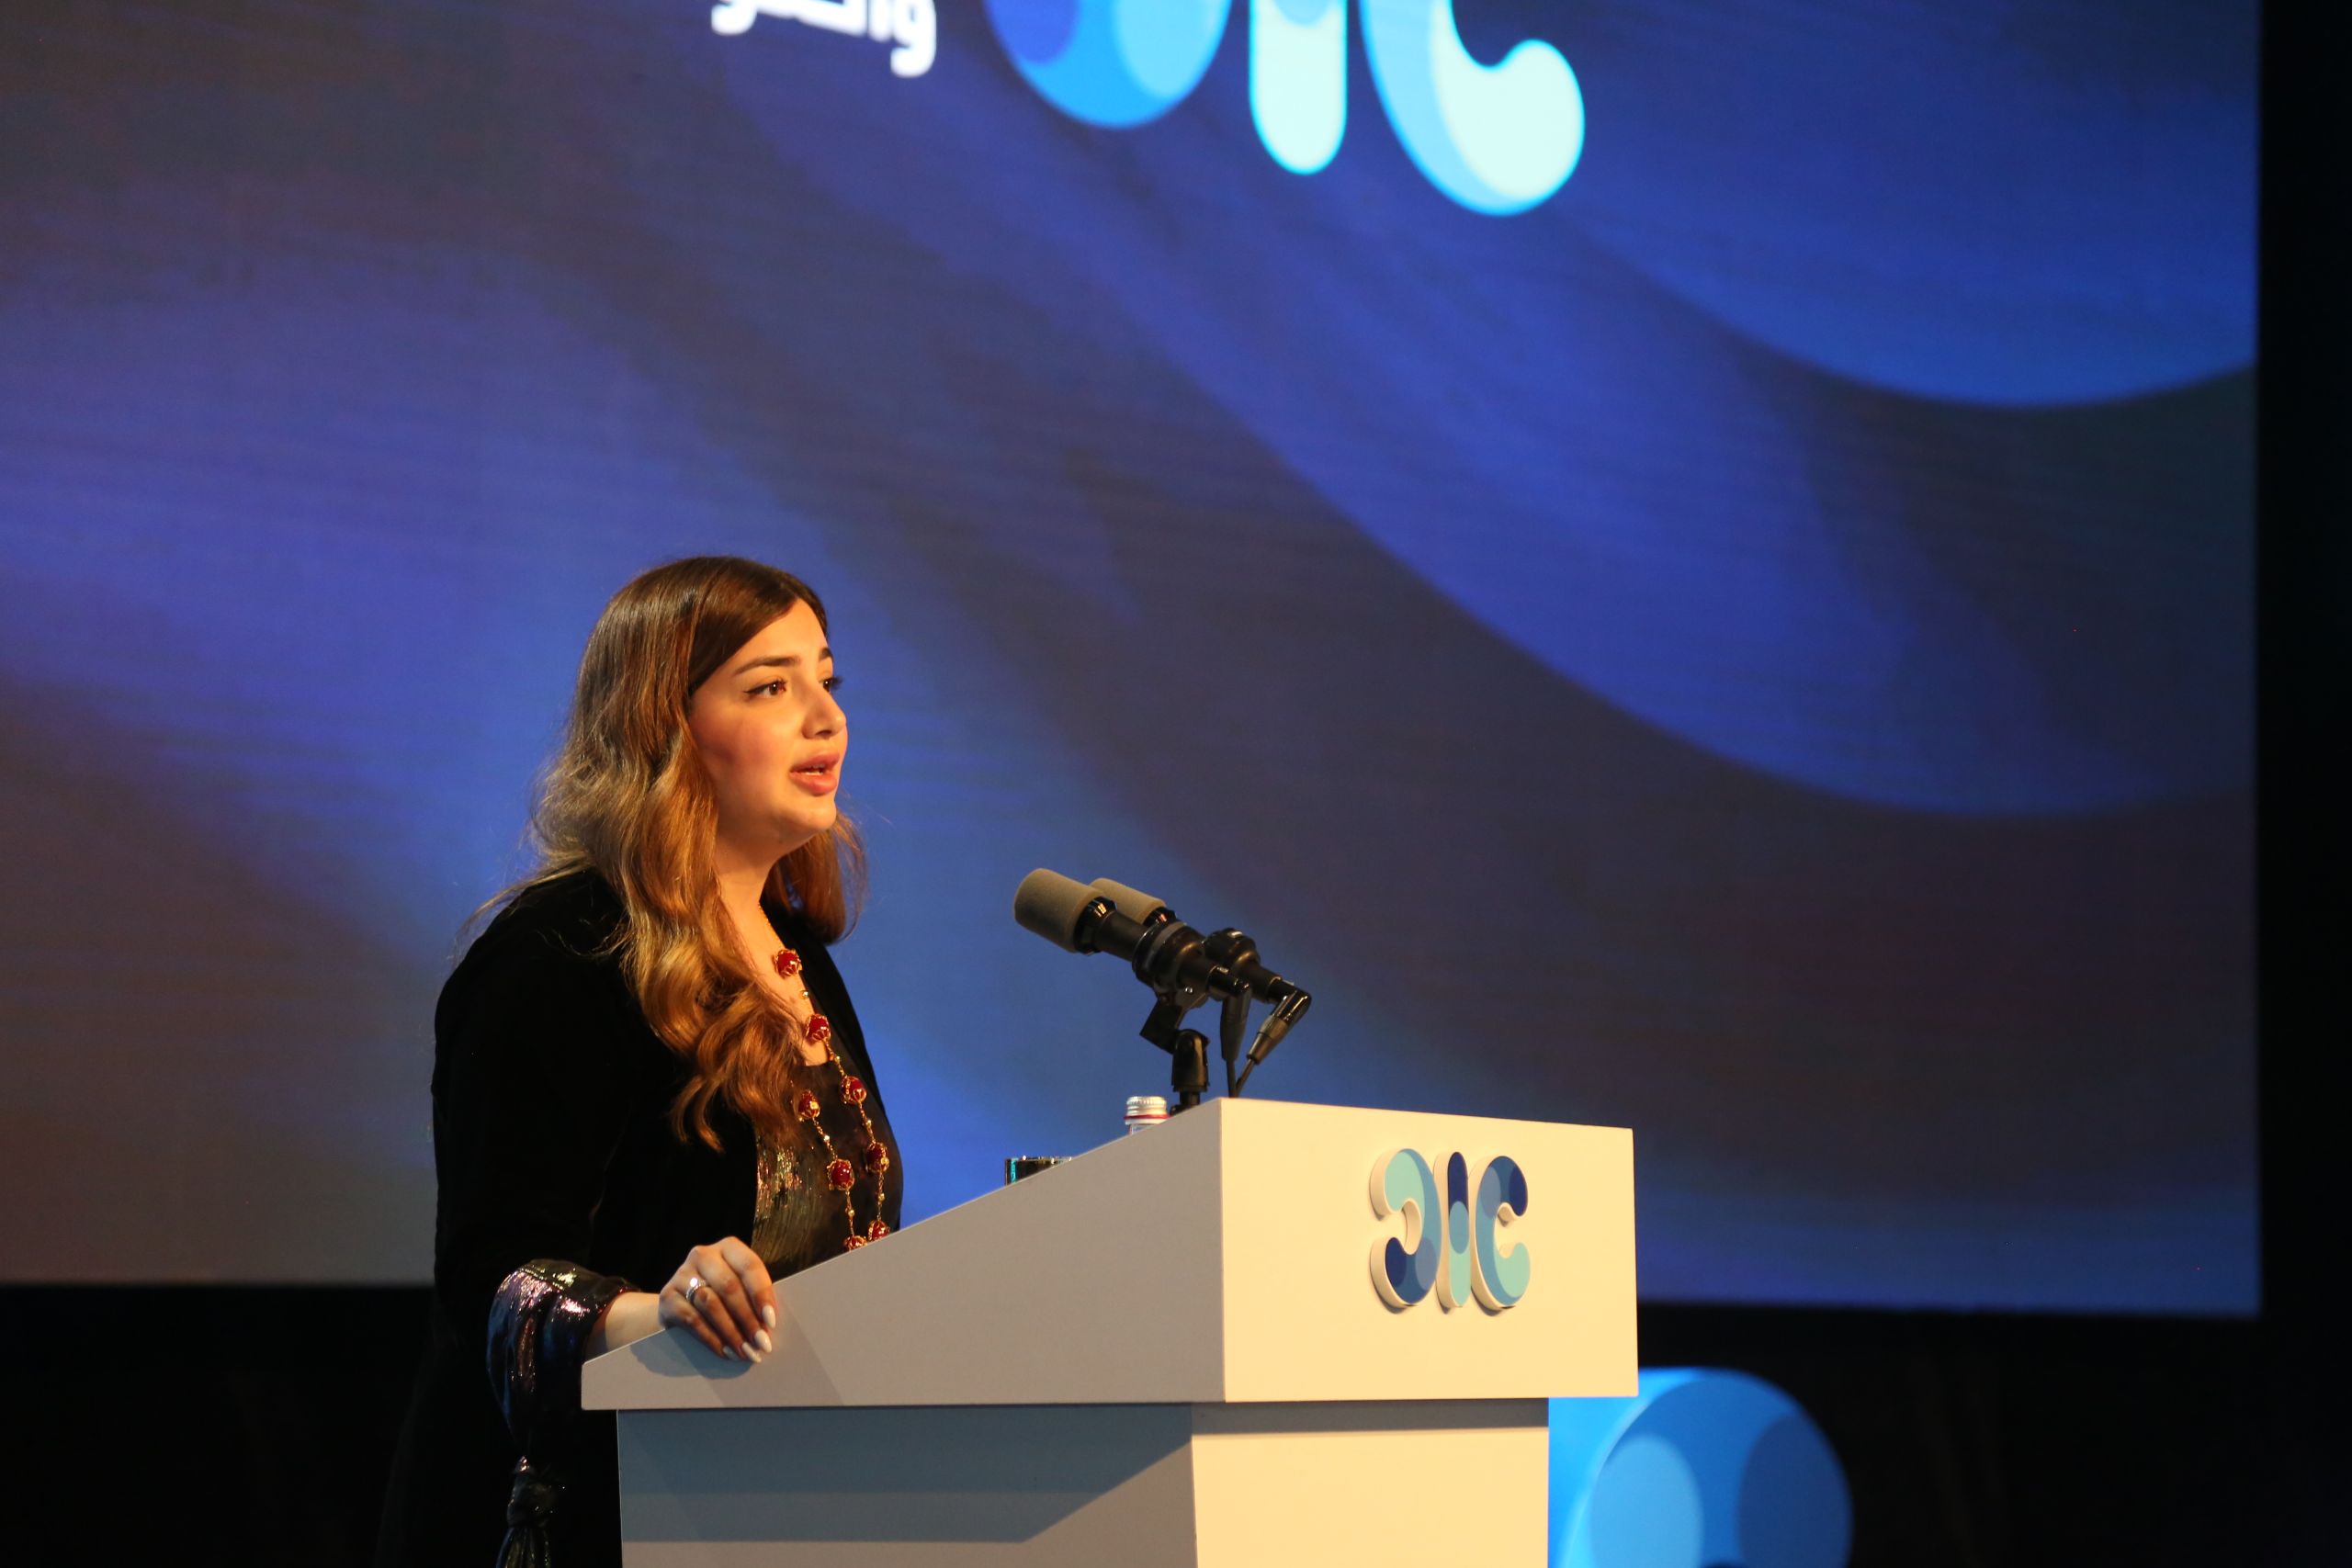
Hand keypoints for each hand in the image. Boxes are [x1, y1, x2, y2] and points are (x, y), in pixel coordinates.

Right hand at [658, 1237, 776, 1362]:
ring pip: (711, 1304)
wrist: (678, 1305)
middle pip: (729, 1286)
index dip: (762, 1294)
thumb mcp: (738, 1288)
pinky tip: (726, 1352)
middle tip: (761, 1343)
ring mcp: (682, 1274)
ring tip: (745, 1351)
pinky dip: (712, 1339)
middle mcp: (703, 1255)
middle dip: (748, 1318)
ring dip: (732, 1331)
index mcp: (728, 1248)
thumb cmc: (720, 1296)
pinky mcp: (667, 1297)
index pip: (749, 1266)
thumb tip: (769, 1326)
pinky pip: (693, 1320)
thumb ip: (752, 1298)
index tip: (771, 1321)